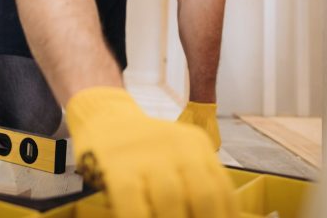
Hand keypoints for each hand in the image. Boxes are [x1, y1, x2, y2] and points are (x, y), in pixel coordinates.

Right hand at [66, 87, 232, 217]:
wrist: (104, 118)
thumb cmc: (144, 151)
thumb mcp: (177, 157)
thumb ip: (196, 186)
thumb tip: (215, 217)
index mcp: (197, 146)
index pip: (223, 192)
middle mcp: (177, 146)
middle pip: (204, 196)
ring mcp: (146, 155)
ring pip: (171, 202)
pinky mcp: (116, 167)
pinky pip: (134, 208)